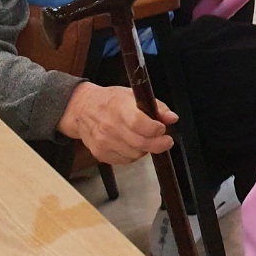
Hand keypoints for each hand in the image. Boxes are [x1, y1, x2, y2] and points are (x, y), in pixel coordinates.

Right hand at [57, 81, 176, 165]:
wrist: (84, 110)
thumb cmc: (111, 100)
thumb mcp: (134, 94)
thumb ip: (156, 106)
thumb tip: (172, 118)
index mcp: (119, 108)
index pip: (138, 123)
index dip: (154, 128)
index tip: (163, 128)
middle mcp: (110, 127)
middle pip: (139, 143)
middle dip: (158, 144)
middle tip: (166, 141)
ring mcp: (104, 143)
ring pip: (134, 154)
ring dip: (145, 149)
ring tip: (146, 139)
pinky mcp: (100, 154)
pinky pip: (124, 160)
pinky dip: (133, 155)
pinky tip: (133, 144)